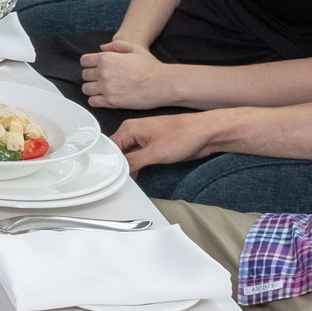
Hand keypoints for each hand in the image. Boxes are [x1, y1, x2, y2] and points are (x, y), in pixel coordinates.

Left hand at [80, 42, 176, 108]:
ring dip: (92, 89)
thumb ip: (116, 45)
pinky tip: (104, 98)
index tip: (95, 68)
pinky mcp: (111, 102)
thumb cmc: (150, 66)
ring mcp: (106, 88)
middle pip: (84, 75)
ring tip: (102, 89)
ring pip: (86, 89)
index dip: (89, 64)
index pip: (84, 61)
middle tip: (102, 79)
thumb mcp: (134, 48)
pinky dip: (96, 100)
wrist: (162, 83)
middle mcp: (103, 72)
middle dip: (92, 76)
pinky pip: (92, 102)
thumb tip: (102, 48)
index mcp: (106, 58)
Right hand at [111, 111, 227, 171]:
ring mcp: (144, 140)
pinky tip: (135, 177)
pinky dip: (136, 167)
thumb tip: (118, 171)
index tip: (106, 177)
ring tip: (124, 182)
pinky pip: (138, 159)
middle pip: (117, 153)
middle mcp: (134, 132)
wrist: (205, 134)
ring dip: (127, 168)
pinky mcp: (153, 147)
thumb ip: (132, 162)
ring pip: (128, 157)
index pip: (109, 148)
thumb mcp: (154, 152)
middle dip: (117, 167)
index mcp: (129, 128)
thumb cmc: (182, 135)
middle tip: (115, 182)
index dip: (107, 162)